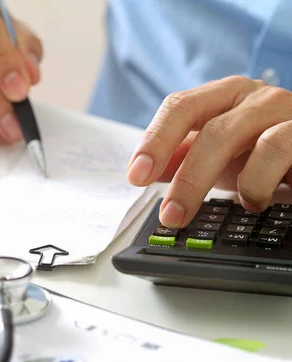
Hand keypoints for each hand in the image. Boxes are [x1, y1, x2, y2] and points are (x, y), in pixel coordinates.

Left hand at [126, 75, 291, 227]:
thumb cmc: (263, 150)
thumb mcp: (218, 153)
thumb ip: (181, 158)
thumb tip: (144, 172)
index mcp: (223, 96)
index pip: (180, 107)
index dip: (155, 141)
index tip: (136, 176)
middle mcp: (254, 97)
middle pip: (209, 130)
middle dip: (186, 178)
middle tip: (170, 215)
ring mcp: (284, 112)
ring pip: (241, 140)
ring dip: (227, 184)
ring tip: (237, 205)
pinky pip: (277, 153)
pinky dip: (259, 184)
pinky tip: (257, 201)